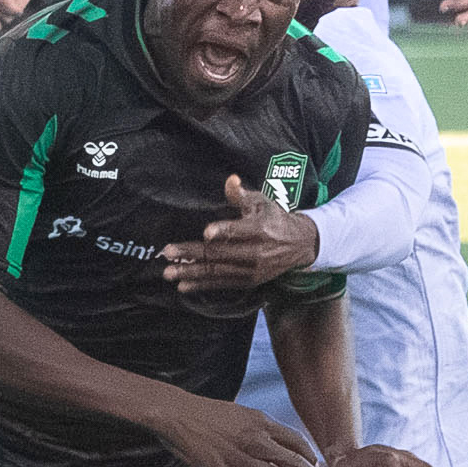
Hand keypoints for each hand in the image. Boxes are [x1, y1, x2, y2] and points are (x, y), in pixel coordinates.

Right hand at [153, 392, 334, 466]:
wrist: (179, 416)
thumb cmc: (208, 414)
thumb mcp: (241, 413)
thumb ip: (260, 428)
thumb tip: (275, 443)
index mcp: (262, 423)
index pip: (297, 442)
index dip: (312, 457)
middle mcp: (258, 441)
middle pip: (296, 463)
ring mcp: (243, 460)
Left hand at [161, 175, 319, 293]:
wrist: (299, 245)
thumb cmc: (275, 218)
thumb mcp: (262, 202)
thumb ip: (242, 195)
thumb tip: (230, 180)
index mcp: (260, 230)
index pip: (239, 231)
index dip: (223, 231)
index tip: (206, 233)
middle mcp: (256, 253)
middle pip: (220, 253)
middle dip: (192, 254)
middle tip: (168, 253)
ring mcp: (252, 270)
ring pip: (217, 272)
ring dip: (191, 273)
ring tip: (169, 273)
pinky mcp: (249, 281)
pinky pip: (222, 284)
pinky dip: (202, 285)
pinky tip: (183, 286)